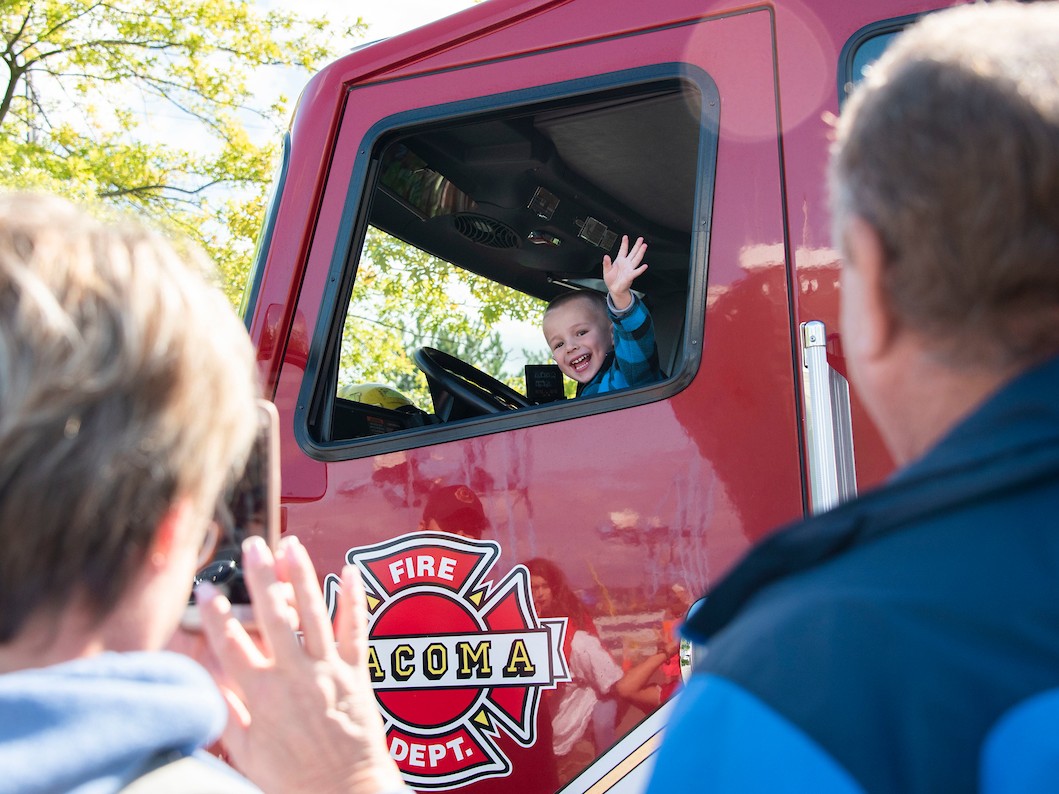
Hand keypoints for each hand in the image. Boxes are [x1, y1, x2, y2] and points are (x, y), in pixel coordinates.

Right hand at [197, 535, 404, 793]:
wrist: (343, 791)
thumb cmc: (291, 779)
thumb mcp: (245, 753)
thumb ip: (226, 711)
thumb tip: (207, 679)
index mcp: (262, 696)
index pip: (230, 646)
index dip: (214, 616)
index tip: (205, 588)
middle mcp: (295, 677)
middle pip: (273, 618)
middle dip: (260, 578)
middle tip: (252, 546)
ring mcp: (328, 671)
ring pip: (314, 614)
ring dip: (302, 577)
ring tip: (291, 545)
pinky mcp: (355, 673)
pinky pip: (355, 630)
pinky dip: (354, 600)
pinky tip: (350, 572)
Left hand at [602, 234, 647, 310]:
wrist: (614, 289)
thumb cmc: (611, 280)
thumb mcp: (606, 270)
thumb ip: (606, 263)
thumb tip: (605, 256)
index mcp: (620, 261)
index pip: (623, 250)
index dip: (624, 243)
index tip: (625, 237)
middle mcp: (626, 264)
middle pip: (633, 252)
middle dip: (637, 245)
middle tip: (641, 239)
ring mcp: (629, 269)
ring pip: (636, 259)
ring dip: (640, 252)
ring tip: (644, 246)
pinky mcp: (631, 275)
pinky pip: (636, 272)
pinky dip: (641, 269)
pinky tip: (645, 266)